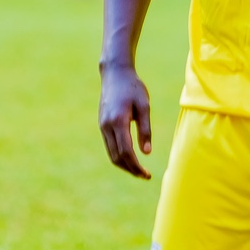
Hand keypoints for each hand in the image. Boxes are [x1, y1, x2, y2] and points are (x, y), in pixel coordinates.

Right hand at [99, 64, 152, 178]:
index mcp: (118, 121)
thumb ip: (145, 129)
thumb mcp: (144, 106)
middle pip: (116, 157)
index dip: (136, 166)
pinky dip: (119, 156)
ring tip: (139, 170)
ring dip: (124, 165)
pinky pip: (109, 146)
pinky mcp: (102, 124)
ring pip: (111, 153)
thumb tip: (146, 153)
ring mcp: (102, 126)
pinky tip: (130, 158)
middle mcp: (107, 126)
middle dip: (130, 169)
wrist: (115, 73)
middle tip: (145, 176)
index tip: (147, 174)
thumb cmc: (133, 87)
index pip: (126, 152)